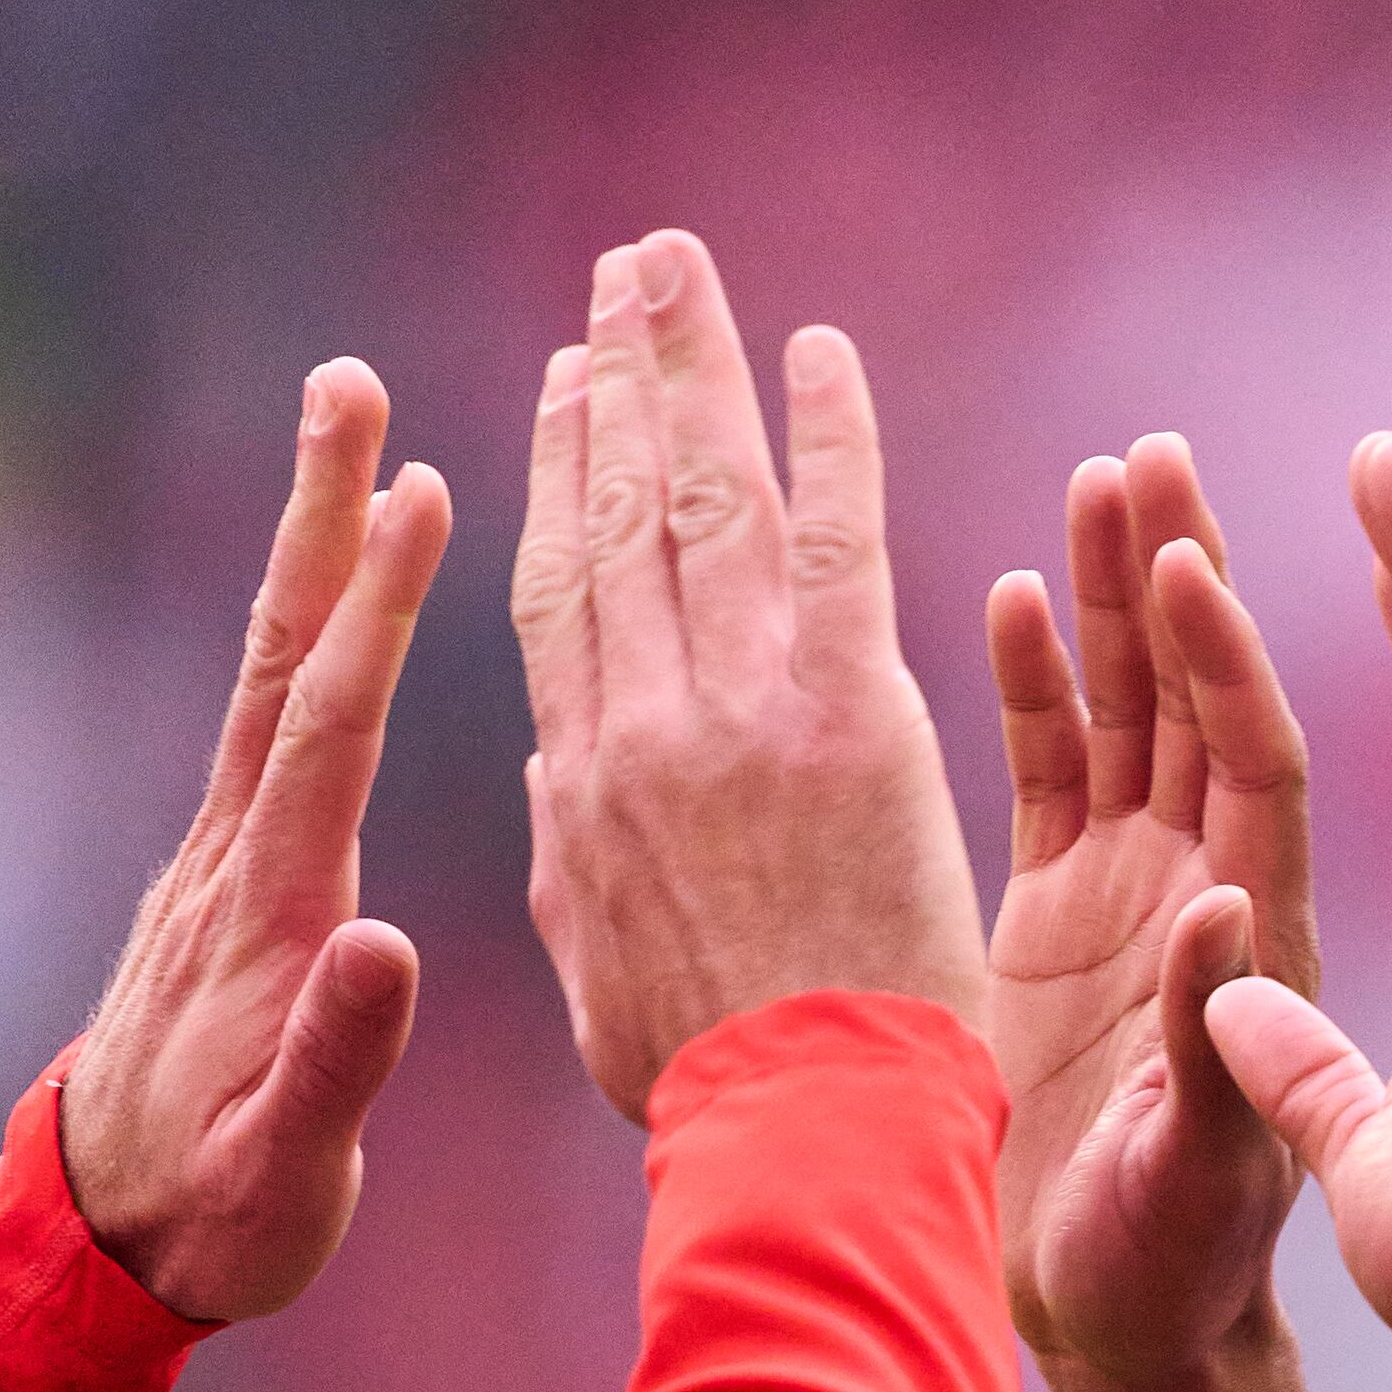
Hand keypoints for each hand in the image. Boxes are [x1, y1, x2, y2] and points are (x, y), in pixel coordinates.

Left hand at [59, 360, 445, 1320]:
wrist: (98, 1251)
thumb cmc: (212, 1223)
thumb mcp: (285, 1174)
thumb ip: (335, 1060)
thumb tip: (386, 943)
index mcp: (269, 917)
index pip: (327, 735)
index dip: (378, 615)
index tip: (426, 495)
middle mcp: (231, 863)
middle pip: (281, 660)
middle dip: (322, 520)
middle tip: (350, 385)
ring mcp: (217, 863)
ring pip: (270, 676)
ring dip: (311, 551)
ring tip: (351, 437)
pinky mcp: (225, 879)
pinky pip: (274, 724)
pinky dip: (310, 636)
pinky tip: (333, 596)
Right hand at [506, 229, 985, 1123]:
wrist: (805, 1124)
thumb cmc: (717, 1081)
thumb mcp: (601, 977)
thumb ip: (569, 863)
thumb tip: (546, 773)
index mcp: (578, 784)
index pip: (561, 592)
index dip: (561, 472)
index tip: (572, 382)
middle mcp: (639, 723)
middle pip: (616, 514)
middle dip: (620, 379)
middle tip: (626, 275)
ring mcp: (736, 710)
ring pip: (702, 500)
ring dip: (693, 368)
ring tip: (681, 267)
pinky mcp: (846, 715)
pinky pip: (833, 539)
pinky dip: (825, 436)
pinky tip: (816, 347)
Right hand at [987, 437, 1315, 1391]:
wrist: (1118, 1332)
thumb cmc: (1178, 1275)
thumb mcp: (1207, 1174)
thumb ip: (1215, 1050)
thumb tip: (1226, 918)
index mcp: (1262, 941)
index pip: (1252, 761)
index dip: (1225, 656)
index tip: (1190, 556)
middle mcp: (1207, 896)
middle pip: (1200, 701)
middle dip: (1178, 577)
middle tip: (1152, 453)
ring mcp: (1134, 899)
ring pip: (1129, 716)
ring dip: (1116, 601)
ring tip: (1097, 476)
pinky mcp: (1063, 923)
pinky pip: (1055, 777)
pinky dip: (1039, 688)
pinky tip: (1015, 593)